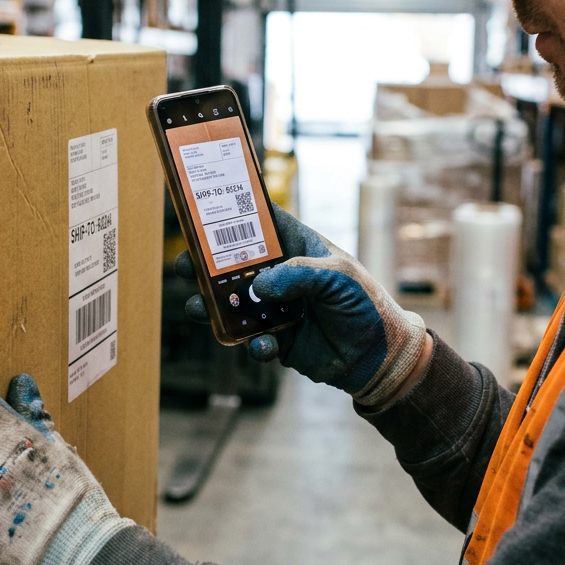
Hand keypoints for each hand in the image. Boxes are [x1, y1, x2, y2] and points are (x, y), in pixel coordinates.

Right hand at [176, 205, 427, 408]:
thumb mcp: (339, 278)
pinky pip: (251, 339)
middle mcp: (282, 274)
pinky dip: (251, 344)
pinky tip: (262, 347)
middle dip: (206, 263)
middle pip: (234, 262)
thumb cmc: (365, 306)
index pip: (261, 220)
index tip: (202, 207)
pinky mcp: (277, 338)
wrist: (378, 358)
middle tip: (186, 265)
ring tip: (199, 308)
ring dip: (214, 306)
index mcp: (298, 247)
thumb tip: (259, 285)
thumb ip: (298, 275)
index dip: (233, 211)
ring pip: (234, 302)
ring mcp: (276, 307)